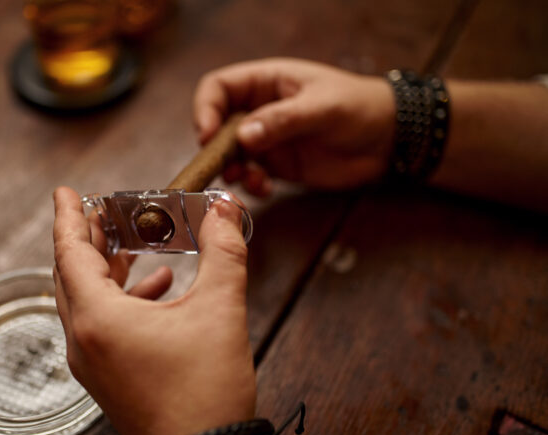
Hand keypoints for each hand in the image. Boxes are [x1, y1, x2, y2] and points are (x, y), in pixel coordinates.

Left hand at [52, 187, 255, 434]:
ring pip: (85, 300)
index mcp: (98, 318)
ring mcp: (92, 362)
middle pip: (72, 275)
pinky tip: (159, 288)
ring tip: (132, 245)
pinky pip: (100, 324)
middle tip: (102, 212)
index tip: (64, 193)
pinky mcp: (107, 377)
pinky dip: (122, 299)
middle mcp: (83, 339)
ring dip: (106, 268)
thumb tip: (226, 210)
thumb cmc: (205, 393)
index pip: (70, 253)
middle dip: (87, 239)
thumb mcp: (220, 311)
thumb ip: (223, 252)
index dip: (68, 217)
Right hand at [194, 58, 395, 193]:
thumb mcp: (322, 108)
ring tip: (245, 180)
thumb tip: (243, 136)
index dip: (205, 109)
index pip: (218, 88)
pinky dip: (250, 185)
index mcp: (266, 82)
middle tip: (225, 166)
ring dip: (230, 170)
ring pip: (230, 154)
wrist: (390, 139)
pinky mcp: (277, 165)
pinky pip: (250, 175)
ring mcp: (266, 139)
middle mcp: (259, 109)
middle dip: (215, 147)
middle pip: (217, 124)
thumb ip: (283, 120)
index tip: (207, 135)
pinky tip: (263, 189)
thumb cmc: (359, 107)